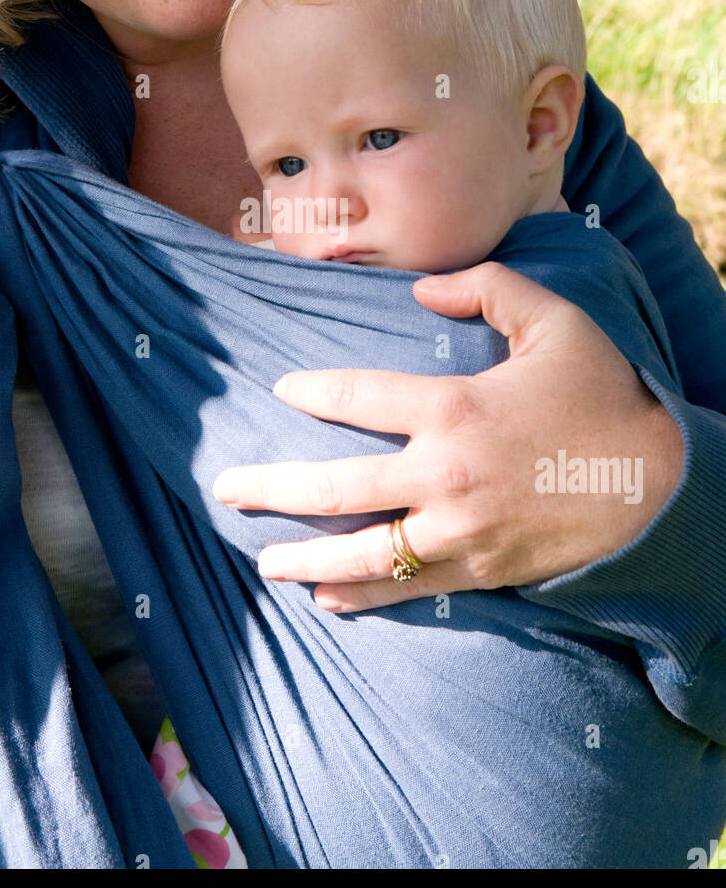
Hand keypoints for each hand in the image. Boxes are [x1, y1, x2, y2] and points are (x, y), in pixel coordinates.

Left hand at [212, 262, 685, 610]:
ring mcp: (459, 529)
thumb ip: (487, 288)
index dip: (314, 390)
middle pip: (340, 486)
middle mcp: (444, 474)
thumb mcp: (556, 321)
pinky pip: (409, 589)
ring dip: (306, 557)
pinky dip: (364, 597)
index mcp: (454, 407)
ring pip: (365, 552)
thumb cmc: (603, 396)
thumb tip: (421, 292)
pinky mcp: (480, 569)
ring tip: (263, 562)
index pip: (360, 395)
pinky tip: (326, 599)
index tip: (281, 388)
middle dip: (275, 489)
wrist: (660, 484)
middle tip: (226, 490)